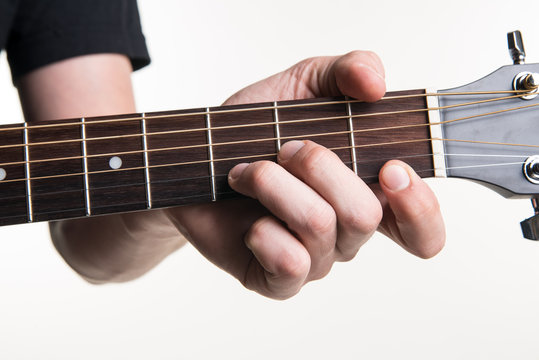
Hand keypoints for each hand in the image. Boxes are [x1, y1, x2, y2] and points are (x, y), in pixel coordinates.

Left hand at [168, 51, 444, 298]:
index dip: (419, 207)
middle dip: (318, 167)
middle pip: (364, 216)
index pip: (422, 229)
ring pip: (319, 227)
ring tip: (248, 171)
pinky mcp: (277, 280)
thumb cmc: (256, 128)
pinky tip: (247, 217)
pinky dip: (263, 230)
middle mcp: (347, 232)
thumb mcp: (304, 84)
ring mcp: (315, 259)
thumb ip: (348, 71)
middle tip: (286, 146)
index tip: (390, 169)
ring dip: (276, 185)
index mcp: (367, 192)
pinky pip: (289, 263)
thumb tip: (376, 83)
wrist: (198, 157)